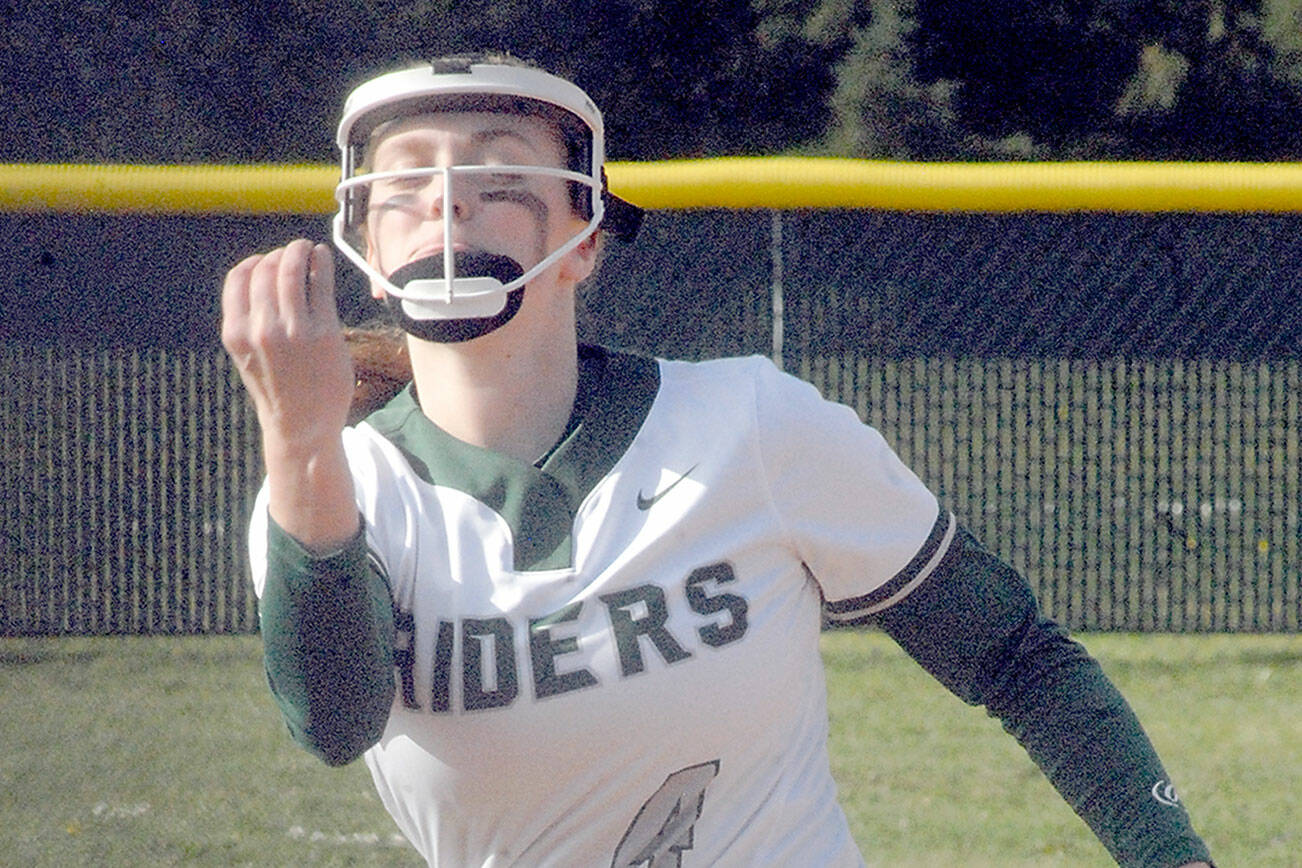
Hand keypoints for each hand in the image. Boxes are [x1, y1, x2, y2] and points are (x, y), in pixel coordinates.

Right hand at [222, 239, 358, 550]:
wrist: (302, 427)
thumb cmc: (278, 389)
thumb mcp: (247, 355)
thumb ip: (248, 319)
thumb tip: (261, 274)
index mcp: (236, 333)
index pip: (239, 278)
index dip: (255, 262)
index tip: (269, 260)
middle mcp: (261, 330)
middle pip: (266, 269)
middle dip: (282, 254)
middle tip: (296, 250)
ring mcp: (294, 331)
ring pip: (293, 271)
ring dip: (302, 251)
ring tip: (310, 249)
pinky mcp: (325, 333)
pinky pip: (321, 284)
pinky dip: (321, 263)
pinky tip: (323, 258)